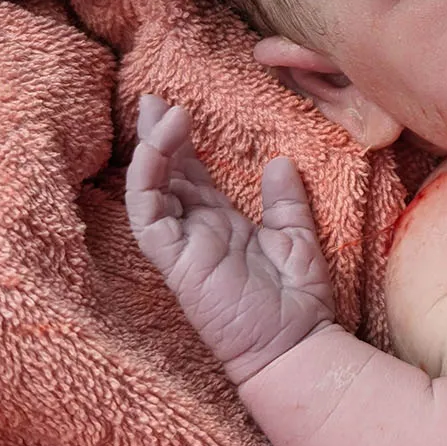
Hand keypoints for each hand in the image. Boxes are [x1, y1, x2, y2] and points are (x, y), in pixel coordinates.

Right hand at [125, 94, 333, 384]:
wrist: (297, 347)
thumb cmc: (298, 302)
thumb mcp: (297, 238)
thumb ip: (285, 202)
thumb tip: (279, 162)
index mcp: (222, 226)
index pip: (193, 177)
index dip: (182, 144)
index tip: (178, 109)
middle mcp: (196, 232)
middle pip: (166, 176)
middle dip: (157, 137)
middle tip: (152, 98)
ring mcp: (182, 246)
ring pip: (151, 190)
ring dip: (151, 149)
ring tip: (159, 111)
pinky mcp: (174, 261)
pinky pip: (148, 215)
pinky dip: (148, 177)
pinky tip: (158, 145)